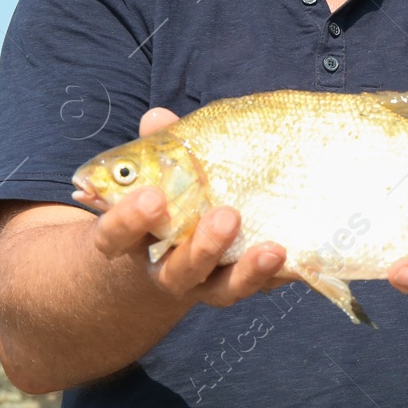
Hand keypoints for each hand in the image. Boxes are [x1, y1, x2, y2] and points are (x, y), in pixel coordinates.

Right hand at [85, 107, 289, 308]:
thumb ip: (158, 147)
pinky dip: (273, 277)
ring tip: (272, 248)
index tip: (153, 196)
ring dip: (246, 271)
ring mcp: (202, 285)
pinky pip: (255, 288)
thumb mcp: (155, 173)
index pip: (115, 236)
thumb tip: (158, 117)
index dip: (128, 220)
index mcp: (132, 240)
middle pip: (177, 272)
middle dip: (202, 248)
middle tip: (227, 216)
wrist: (167, 252)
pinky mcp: (235, 287)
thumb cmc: (163, 198)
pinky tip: (292, 256)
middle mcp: (165, 270)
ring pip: (220, 290)